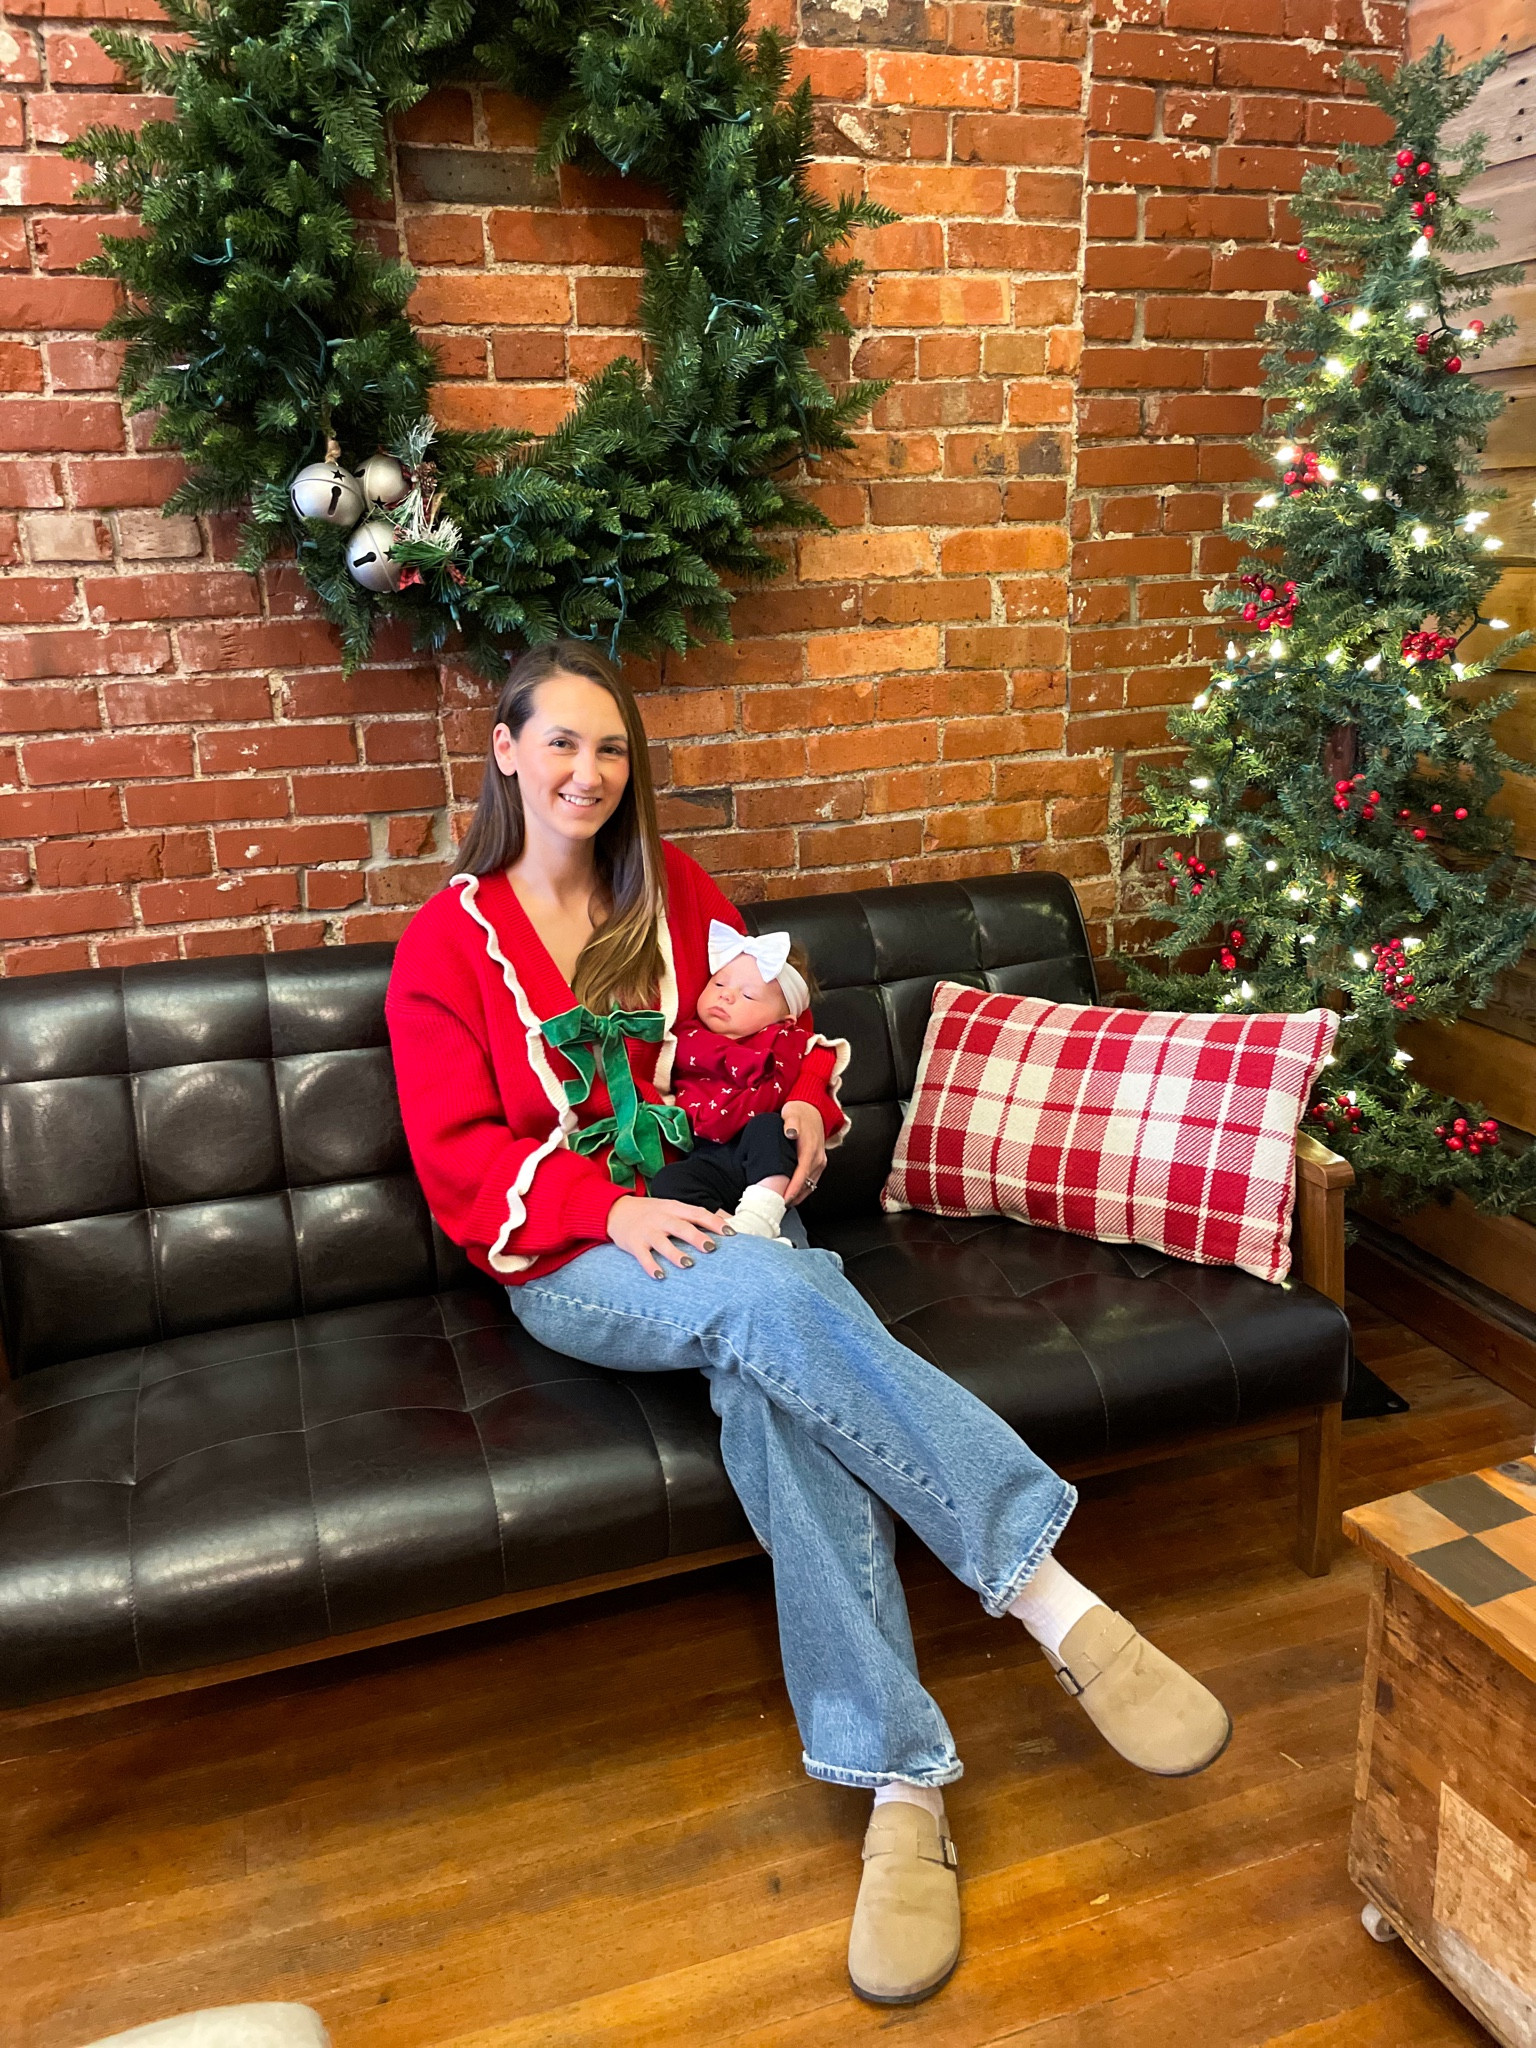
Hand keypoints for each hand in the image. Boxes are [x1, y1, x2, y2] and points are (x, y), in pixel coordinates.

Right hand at [607, 1195, 732, 1279]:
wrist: (615, 1210)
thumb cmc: (651, 1213)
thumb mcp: (671, 1208)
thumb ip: (693, 1216)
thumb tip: (725, 1224)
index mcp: (674, 1208)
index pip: (697, 1213)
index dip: (714, 1222)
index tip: (731, 1233)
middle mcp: (661, 1218)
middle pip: (681, 1227)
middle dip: (697, 1237)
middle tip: (712, 1248)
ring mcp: (647, 1231)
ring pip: (662, 1242)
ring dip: (675, 1253)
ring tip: (688, 1264)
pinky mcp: (634, 1244)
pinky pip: (643, 1256)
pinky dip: (651, 1266)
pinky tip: (660, 1276)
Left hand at [780, 1101, 826, 1205]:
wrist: (812, 1109)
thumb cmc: (799, 1113)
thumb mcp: (792, 1114)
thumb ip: (791, 1123)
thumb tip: (791, 1132)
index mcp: (810, 1149)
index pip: (802, 1174)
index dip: (793, 1188)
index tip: (784, 1199)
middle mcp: (818, 1158)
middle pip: (807, 1183)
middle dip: (794, 1197)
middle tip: (778, 1206)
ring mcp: (820, 1161)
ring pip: (810, 1184)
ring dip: (799, 1196)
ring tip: (784, 1205)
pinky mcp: (819, 1162)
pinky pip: (812, 1181)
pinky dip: (803, 1190)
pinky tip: (794, 1196)